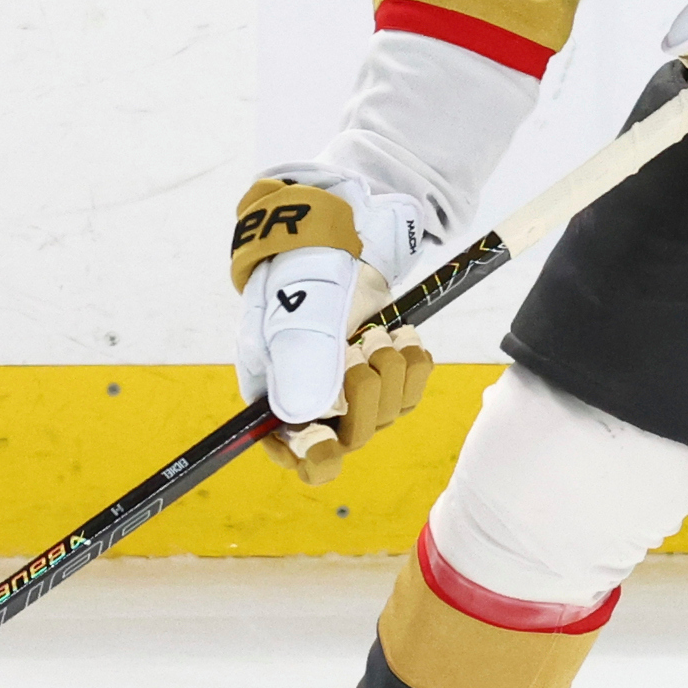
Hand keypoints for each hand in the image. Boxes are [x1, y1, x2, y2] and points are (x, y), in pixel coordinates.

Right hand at [229, 177, 432, 483]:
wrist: (342, 233)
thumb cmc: (303, 273)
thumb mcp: (295, 318)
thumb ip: (300, 369)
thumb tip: (307, 428)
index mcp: (274, 392)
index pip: (292, 451)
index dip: (311, 454)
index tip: (325, 437)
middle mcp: (312, 397)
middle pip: (350, 436)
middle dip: (362, 392)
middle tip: (358, 347)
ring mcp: (351, 386)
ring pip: (385, 415)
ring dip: (389, 371)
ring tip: (377, 332)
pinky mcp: (384, 371)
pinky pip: (410, 391)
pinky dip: (413, 363)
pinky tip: (402, 334)